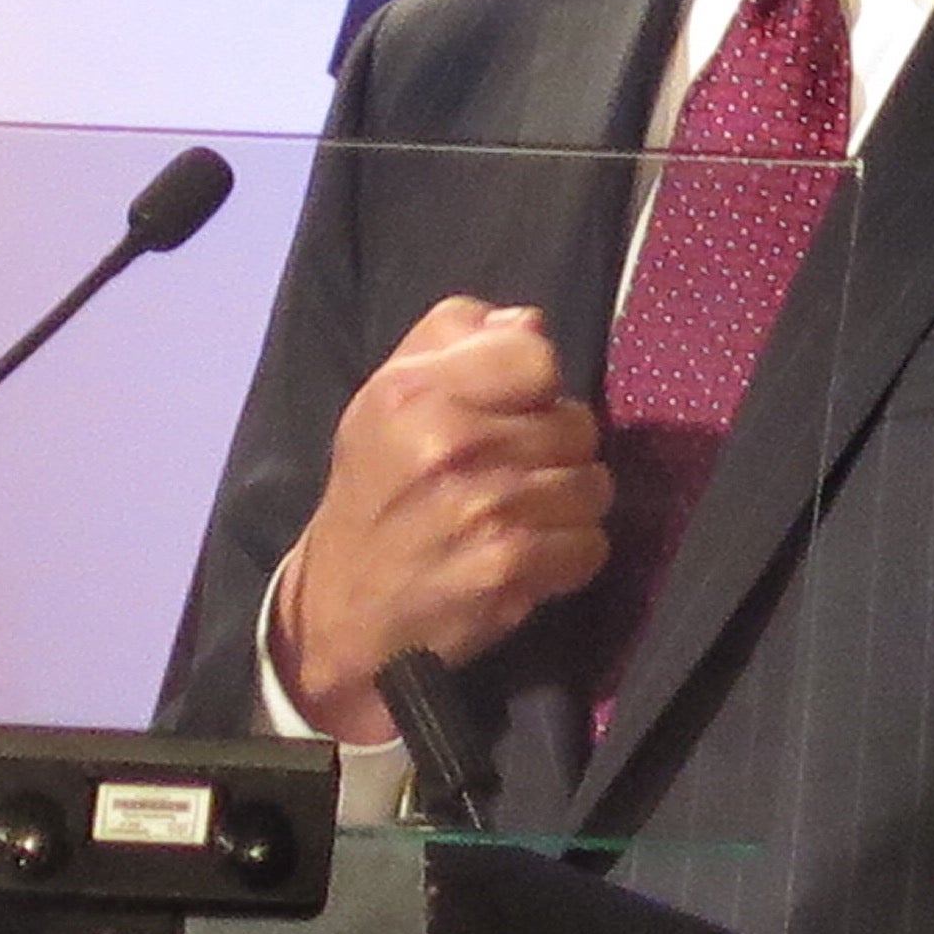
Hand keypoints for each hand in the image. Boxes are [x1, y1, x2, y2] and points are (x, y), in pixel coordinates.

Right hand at [272, 298, 613, 742]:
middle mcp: (451, 443)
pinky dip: (569, 557)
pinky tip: (528, 558)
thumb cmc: (374, 490)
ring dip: (567, 504)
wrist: (340, 612)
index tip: (513, 410)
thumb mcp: (388, 395)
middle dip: (556, 448)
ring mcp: (485, 509)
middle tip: (513, 472)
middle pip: (578, 423)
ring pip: (593, 484)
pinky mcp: (509, 569)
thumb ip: (454, 337)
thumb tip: (529, 322)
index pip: (538, 355)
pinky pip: (591, 545)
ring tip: (521, 515)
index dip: (536, 384)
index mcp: (416, 391)